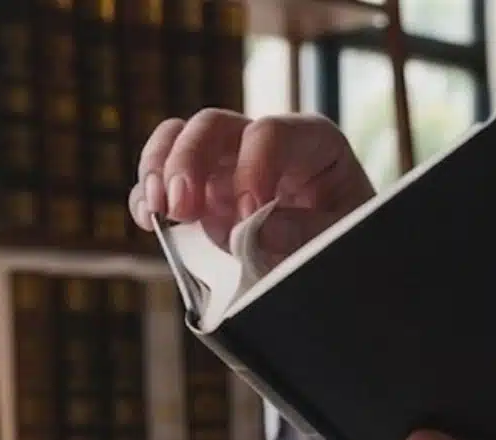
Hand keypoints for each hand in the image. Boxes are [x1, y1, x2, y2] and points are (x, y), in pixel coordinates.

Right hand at [131, 109, 374, 254]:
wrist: (338, 258)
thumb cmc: (348, 237)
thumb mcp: (342, 235)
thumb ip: (305, 232)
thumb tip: (254, 230)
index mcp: (309, 141)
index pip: (269, 133)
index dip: (253, 167)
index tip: (250, 213)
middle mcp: (261, 144)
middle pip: (213, 126)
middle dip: (190, 161)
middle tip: (182, 207)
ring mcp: (227, 165)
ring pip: (179, 139)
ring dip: (160, 169)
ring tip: (157, 210)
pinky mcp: (204, 194)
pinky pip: (164, 181)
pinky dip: (148, 196)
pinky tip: (147, 219)